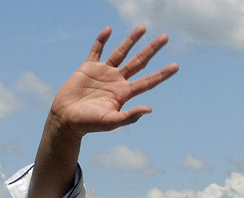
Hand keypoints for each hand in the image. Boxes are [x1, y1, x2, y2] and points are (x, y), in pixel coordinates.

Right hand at [49, 26, 178, 138]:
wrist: (67, 119)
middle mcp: (117, 81)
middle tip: (165, 37)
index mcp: (125, 93)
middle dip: (152, 49)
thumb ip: (130, 116)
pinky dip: (102, 40)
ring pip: (121, 52)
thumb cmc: (89, 124)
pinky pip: (97, 50)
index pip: (148, 81)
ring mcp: (104, 73)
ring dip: (132, 40)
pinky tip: (109, 30)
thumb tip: (150, 109)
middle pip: (139, 62)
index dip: (162, 74)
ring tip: (143, 27)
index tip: (176, 66)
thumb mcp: (111, 122)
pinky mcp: (88, 68)